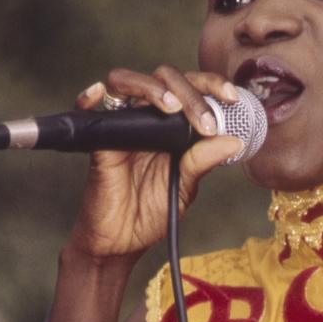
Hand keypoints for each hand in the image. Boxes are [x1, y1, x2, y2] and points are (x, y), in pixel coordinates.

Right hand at [65, 66, 242, 263]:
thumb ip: (204, 161)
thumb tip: (234, 141)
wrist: (122, 242)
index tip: (231, 97)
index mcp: (174, 124)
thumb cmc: (153, 211)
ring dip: (152, 88)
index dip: (212, 84)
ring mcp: (122, 126)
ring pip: (127, 82)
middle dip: (190, 93)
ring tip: (171, 107)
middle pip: (164, 78)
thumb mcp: (186, 186)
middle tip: (205, 122)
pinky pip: (88, 111)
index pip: (192, 88)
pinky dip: (90, 97)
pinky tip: (98, 94)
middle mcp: (148, 118)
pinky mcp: (99, 142)